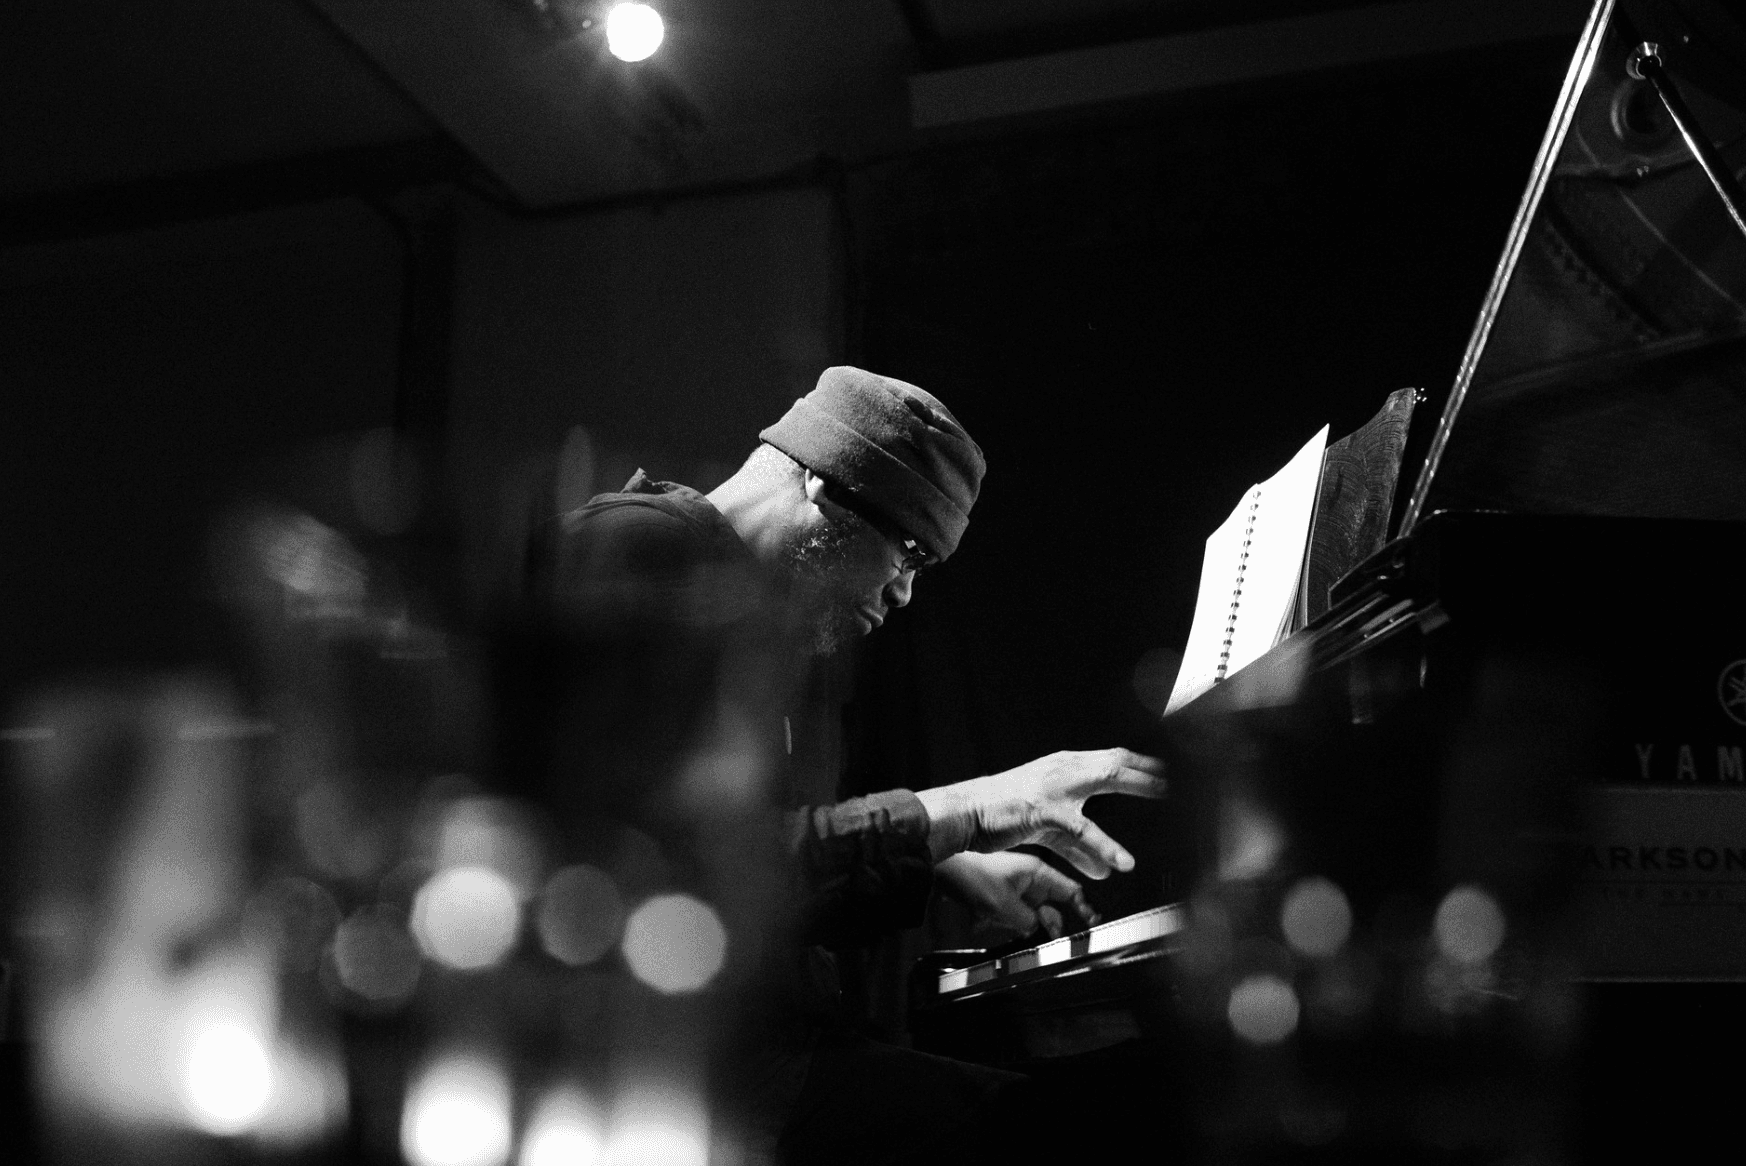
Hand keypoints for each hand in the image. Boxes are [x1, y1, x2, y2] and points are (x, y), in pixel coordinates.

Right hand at [915, 748, 1166, 877]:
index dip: (1146, 764)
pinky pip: (1080, 828)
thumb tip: (1108, 868)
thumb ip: (1080, 847)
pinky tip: (1121, 862)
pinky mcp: (1043, 810)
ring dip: (1142, 787)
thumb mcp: (1049, 830)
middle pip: (1119, 761)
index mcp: (1066, 767)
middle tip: (1188, 775)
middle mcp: (1064, 769)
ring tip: (1172, 798)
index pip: (1114, 759)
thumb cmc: (1003, 815)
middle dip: (1154, 768)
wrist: (964, 813)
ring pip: (1106, 779)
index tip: (1177, 770)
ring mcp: (1054, 786)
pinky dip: (1103, 845)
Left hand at [935, 851, 1097, 940]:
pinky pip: (1014, 912)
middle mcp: (1030, 877)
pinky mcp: (1001, 892)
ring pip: (1031, 912)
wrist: (942, 869)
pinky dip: (1007, 920)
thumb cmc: (971, 875)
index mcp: (1037, 872)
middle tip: (1036, 932)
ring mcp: (1016, 885)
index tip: (1090, 924)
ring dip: (1021, 923)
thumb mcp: (1005, 905)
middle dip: (1044, 923)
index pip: (1071, 891)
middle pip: (1051, 907)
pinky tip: (989, 920)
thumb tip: (1043, 930)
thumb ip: (1030, 921)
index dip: (1083, 909)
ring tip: (1000, 920)